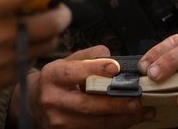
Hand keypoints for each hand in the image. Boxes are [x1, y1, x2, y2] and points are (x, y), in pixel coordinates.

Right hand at [0, 0, 72, 126]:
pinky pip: (33, 59)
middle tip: (56, 3)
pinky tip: (22, 40)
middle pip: (51, 22)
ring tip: (41, 21)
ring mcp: (4, 60)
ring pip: (48, 42)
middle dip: (62, 9)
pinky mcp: (6, 78)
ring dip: (52, 29)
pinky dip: (34, 47)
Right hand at [23, 46, 152, 128]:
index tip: (116, 68)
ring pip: (94, 123)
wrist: (35, 103)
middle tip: (137, 100)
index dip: (94, 69)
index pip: (72, 73)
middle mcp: (52, 100)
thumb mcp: (67, 61)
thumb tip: (111, 58)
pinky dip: (115, 125)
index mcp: (51, 76)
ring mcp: (59, 121)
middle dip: (115, 103)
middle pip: (87, 104)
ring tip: (142, 111)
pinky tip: (130, 119)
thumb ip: (89, 56)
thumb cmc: (56, 80)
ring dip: (122, 118)